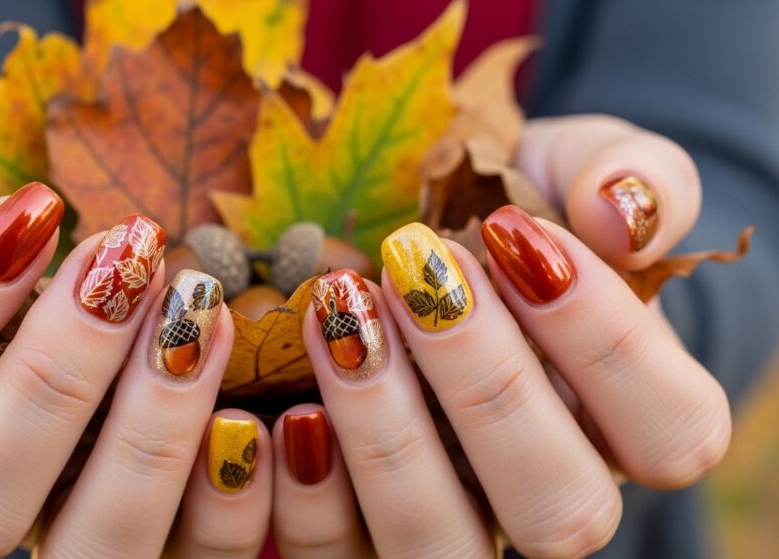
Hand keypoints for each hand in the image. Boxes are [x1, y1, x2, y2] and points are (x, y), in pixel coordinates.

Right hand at [0, 96, 274, 557]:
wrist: (119, 244)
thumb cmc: (21, 208)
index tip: (29, 210)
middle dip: (50, 378)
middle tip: (126, 259)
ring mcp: (78, 521)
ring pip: (96, 546)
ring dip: (151, 435)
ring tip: (201, 312)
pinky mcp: (171, 532)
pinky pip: (199, 558)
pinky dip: (237, 491)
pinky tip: (271, 397)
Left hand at [271, 115, 728, 557]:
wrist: (433, 246)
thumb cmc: (522, 212)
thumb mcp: (580, 170)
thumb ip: (640, 181)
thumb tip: (620, 214)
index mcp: (633, 425)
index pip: (671, 430)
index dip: (605, 340)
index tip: (515, 230)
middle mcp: (552, 494)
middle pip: (559, 508)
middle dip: (485, 381)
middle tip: (415, 268)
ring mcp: (459, 520)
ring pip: (440, 542)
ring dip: (387, 434)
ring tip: (341, 313)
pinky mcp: (365, 530)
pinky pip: (340, 555)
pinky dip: (308, 493)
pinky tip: (286, 403)